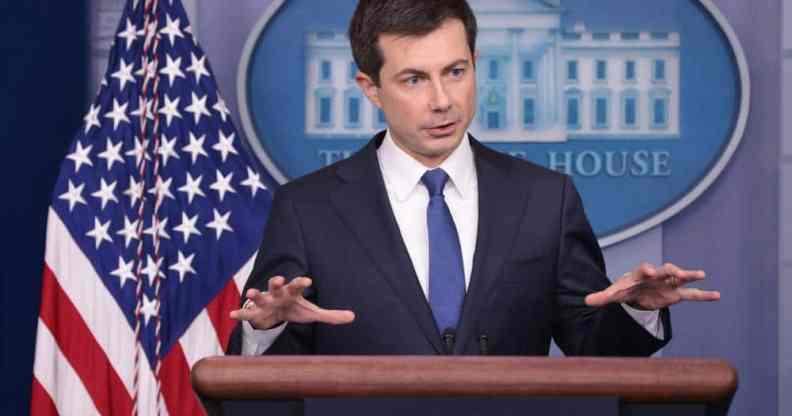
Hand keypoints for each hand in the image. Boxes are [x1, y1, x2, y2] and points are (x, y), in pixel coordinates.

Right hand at [229, 276, 355, 328]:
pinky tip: (231, 315)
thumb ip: (331, 315)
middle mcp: (278, 294)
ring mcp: (266, 302)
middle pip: (277, 286)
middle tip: (277, 278)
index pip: (298, 285)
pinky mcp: (256, 313)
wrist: (275, 313)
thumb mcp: (312, 312)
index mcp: (293, 293)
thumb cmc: (295, 308)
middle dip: (276, 282)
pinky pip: (247, 314)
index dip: (302, 282)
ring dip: (256, 294)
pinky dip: (240, 314)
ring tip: (251, 292)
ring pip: (260, 297)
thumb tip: (353, 317)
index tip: (307, 280)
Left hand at [584, 262, 720, 309]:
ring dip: (690, 276)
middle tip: (678, 272)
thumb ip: (602, 296)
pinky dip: (703, 295)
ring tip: (701, 275)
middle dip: (671, 270)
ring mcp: (668, 284)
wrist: (636, 291)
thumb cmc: (625, 289)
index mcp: (641, 274)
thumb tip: (586, 301)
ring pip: (681, 278)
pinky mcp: (676, 294)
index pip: (644, 269)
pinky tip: (717, 295)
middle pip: (665, 269)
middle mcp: (657, 275)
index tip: (650, 271)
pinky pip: (692, 294)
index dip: (647, 269)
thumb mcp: (613, 293)